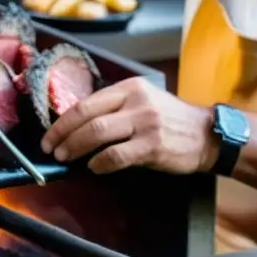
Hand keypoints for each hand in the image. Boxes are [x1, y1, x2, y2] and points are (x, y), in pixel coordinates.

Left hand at [39, 77, 219, 175]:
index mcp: (130, 88)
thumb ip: (115, 109)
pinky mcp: (153, 145)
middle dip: (63, 134)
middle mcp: (136, 101)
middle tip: (50, 148)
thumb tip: (77, 127)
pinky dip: (100, 163)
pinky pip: (117, 155)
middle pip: (88, 117)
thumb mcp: (143, 102)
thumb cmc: (170, 121)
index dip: (63, 120)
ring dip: (75, 147)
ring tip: (64, 157)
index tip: (50, 134)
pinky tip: (93, 167)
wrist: (207, 135)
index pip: (87, 102)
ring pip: (98, 133)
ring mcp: (145, 122)